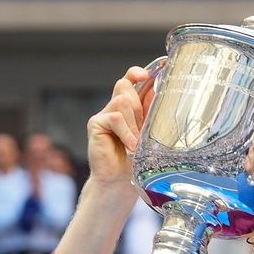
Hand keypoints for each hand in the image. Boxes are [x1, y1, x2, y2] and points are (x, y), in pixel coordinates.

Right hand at [85, 65, 153, 184]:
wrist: (119, 181)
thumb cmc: (135, 160)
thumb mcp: (148, 132)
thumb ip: (150, 112)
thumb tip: (158, 91)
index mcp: (128, 106)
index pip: (130, 80)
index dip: (136, 73)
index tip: (146, 74)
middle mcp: (114, 107)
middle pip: (125, 87)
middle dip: (138, 108)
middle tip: (142, 131)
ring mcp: (103, 114)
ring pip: (122, 101)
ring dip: (133, 123)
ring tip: (136, 142)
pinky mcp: (95, 124)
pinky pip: (115, 117)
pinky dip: (126, 131)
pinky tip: (129, 145)